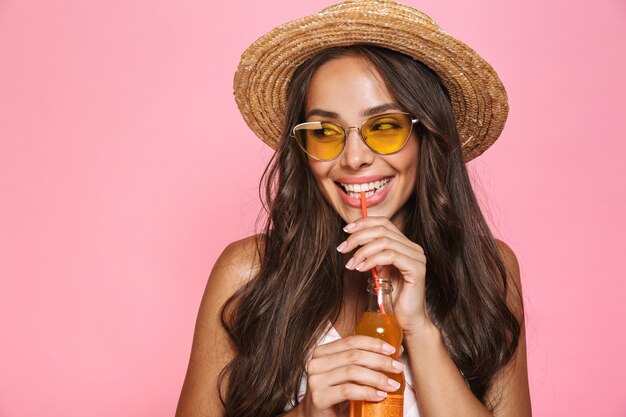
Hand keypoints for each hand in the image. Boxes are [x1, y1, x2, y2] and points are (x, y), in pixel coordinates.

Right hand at [300, 335, 402, 416]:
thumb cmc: (335, 395)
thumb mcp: (348, 375)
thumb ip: (366, 362)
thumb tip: (397, 350)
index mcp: (322, 352)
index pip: (351, 341)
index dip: (373, 343)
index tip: (392, 350)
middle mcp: (316, 363)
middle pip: (354, 355)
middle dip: (380, 361)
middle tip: (397, 368)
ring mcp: (315, 380)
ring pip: (352, 371)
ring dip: (377, 378)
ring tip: (392, 385)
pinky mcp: (318, 397)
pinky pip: (348, 390)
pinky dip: (367, 392)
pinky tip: (380, 395)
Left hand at [337, 216, 428, 333]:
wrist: (407, 321)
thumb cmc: (392, 298)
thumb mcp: (379, 272)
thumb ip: (372, 256)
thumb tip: (353, 241)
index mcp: (405, 245)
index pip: (384, 223)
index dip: (363, 223)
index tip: (346, 231)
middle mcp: (413, 248)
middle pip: (382, 230)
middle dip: (358, 237)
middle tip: (342, 248)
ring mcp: (416, 257)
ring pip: (384, 242)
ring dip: (362, 251)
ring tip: (351, 264)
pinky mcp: (416, 269)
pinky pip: (390, 256)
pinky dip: (372, 260)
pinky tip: (361, 269)